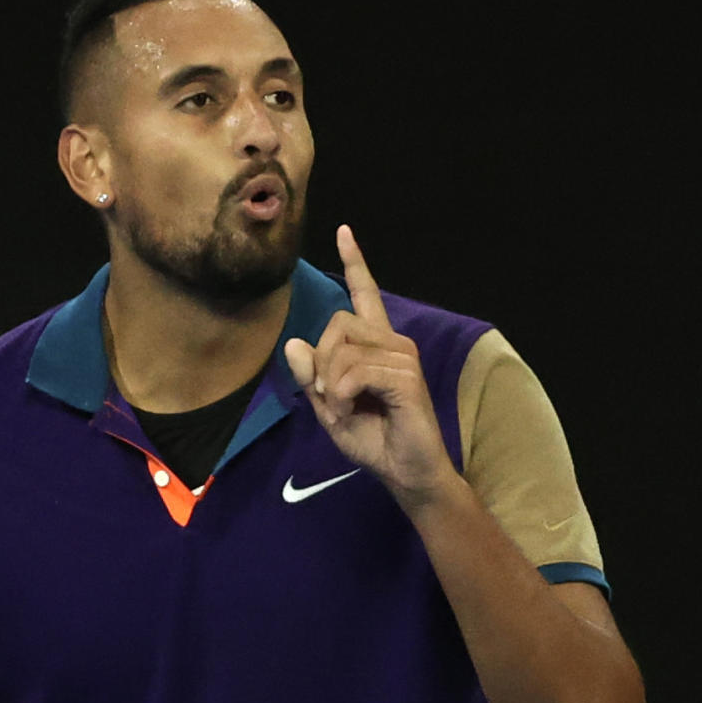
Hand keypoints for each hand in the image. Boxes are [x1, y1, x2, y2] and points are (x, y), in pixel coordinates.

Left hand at [284, 224, 459, 509]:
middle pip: (338, 322)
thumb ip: (312, 377)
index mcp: (375, 345)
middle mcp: (393, 341)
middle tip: (329, 396)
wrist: (404, 471)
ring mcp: (402, 356)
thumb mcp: (329, 408)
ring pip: (343, 349)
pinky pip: (355, 371)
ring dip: (331, 385)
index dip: (354, 262)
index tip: (343, 231)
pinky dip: (342, 394)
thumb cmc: (373, 439)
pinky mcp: (406, 376)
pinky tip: (351, 410)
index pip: (364, 294)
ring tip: (345, 408)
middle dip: (321, 361)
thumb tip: (295, 342)